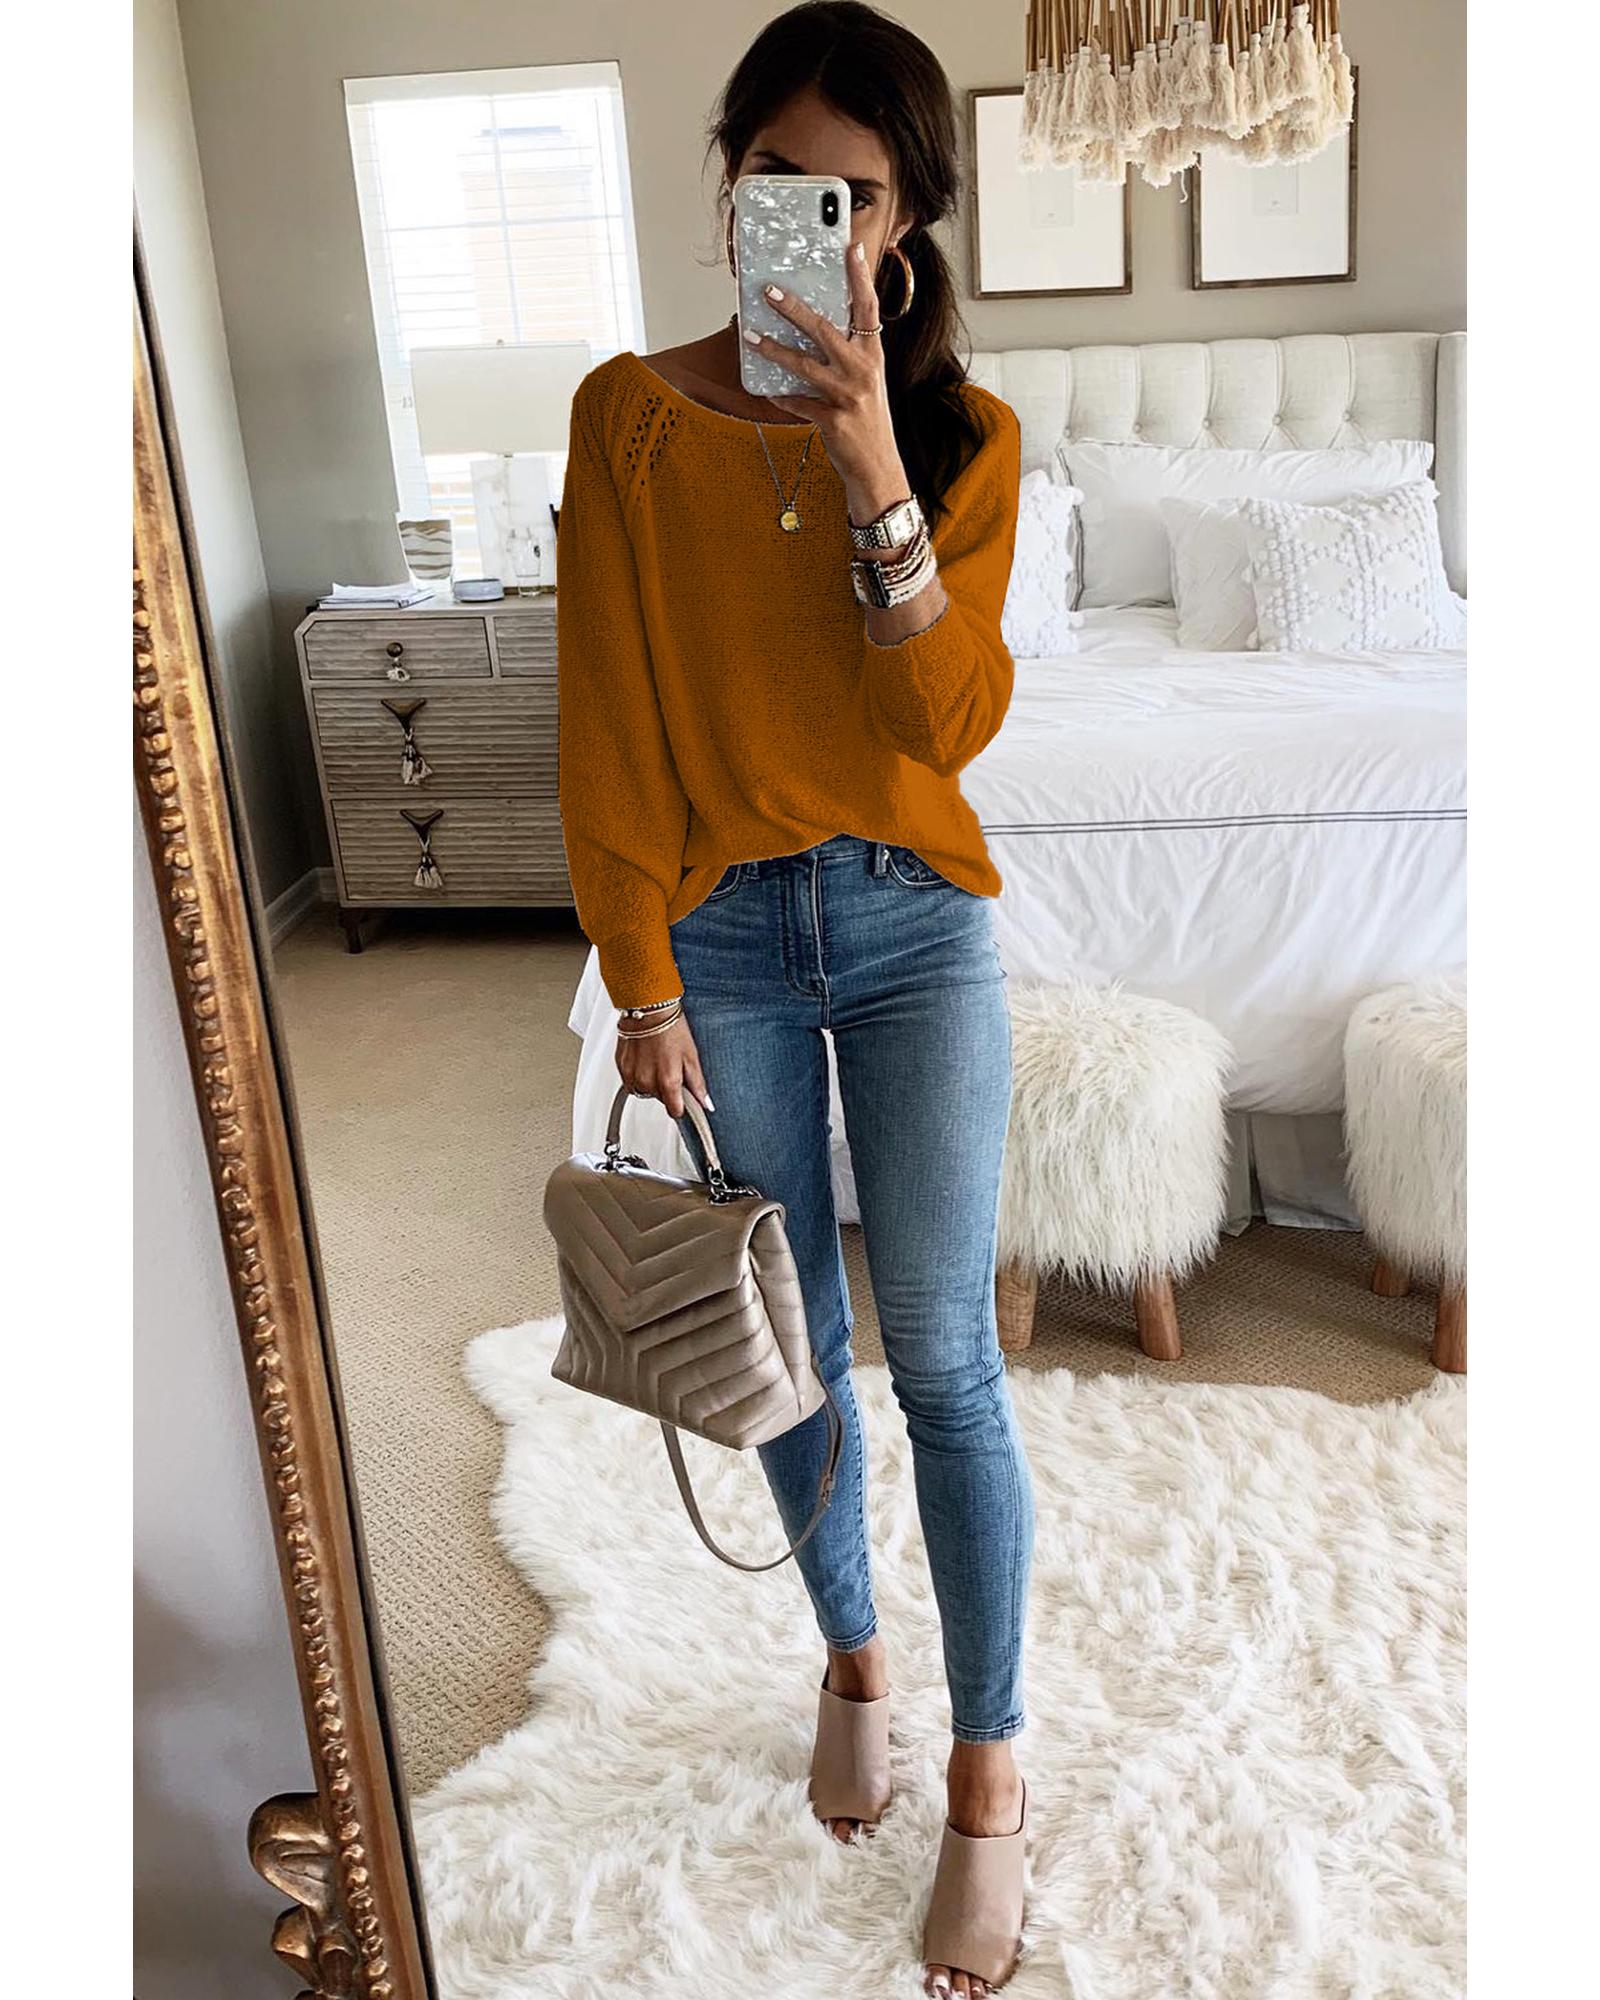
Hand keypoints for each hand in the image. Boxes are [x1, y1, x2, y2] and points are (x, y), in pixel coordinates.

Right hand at [615, 1012, 711, 1120]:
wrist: (647, 1008)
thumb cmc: (670, 1027)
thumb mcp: (691, 1055)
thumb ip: (697, 1084)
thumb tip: (706, 1104)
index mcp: (667, 1081)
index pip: (674, 1111)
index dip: (681, 1105)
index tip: (684, 1099)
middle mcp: (647, 1082)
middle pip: (660, 1099)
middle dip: (667, 1088)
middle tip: (671, 1066)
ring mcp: (632, 1076)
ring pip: (644, 1090)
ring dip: (651, 1082)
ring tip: (657, 1060)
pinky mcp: (621, 1067)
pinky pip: (631, 1080)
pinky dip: (639, 1073)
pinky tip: (645, 1057)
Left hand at [745, 241, 910, 522]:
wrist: (877, 467)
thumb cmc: (867, 419)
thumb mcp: (865, 380)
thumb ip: (846, 352)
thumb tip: (812, 324)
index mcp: (873, 354)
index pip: (867, 307)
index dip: (859, 276)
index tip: (850, 247)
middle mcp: (863, 370)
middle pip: (825, 330)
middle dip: (794, 309)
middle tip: (769, 291)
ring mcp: (848, 395)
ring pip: (804, 365)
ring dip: (773, 350)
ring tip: (750, 337)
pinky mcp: (832, 420)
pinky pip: (797, 402)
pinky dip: (780, 395)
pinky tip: (765, 388)